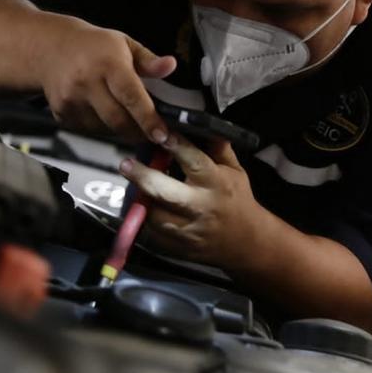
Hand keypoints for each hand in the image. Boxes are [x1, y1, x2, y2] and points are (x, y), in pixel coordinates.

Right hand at [40, 23, 175, 142]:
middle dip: (138, 132)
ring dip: (120, 129)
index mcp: (108, 63)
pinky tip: (102, 111)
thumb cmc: (92, 46)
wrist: (50, 48)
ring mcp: (71, 99)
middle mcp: (87, 81)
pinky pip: (88, 130)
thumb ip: (149, 60)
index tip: (162, 135)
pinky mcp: (61, 112)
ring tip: (125, 115)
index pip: (131, 96)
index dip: (148, 118)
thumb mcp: (124, 44)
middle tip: (152, 134)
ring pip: (104, 128)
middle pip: (118, 119)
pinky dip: (101, 127)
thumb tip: (170, 66)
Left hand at [118, 134, 261, 268]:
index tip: (159, 134)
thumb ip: (218, 148)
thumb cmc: (237, 199)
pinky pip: (153, 234)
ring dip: (140, 200)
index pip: (195, 161)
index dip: (175, 146)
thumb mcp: (235, 171)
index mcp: (217, 184)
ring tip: (132, 186)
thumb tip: (203, 123)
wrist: (246, 242)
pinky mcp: (179, 249)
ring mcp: (189, 231)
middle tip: (125, 164)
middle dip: (143, 177)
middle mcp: (201, 207)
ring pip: (155, 216)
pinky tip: (142, 207)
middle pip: (166, 192)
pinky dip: (145, 219)